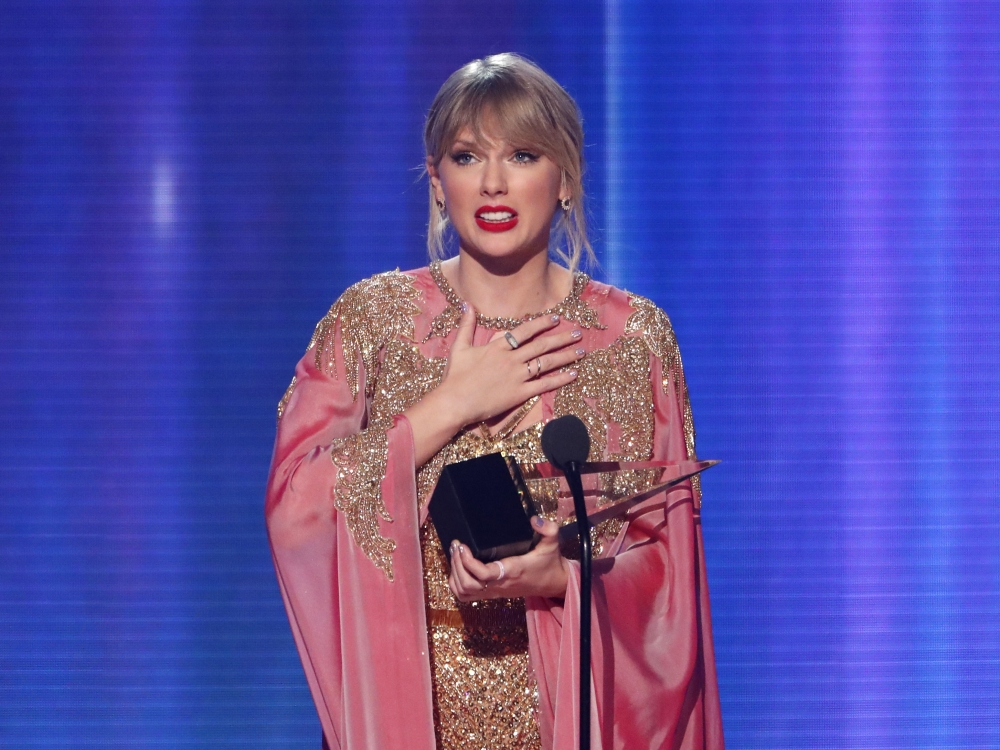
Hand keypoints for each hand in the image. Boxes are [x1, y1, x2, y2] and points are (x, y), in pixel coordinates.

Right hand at [405, 307, 584, 466]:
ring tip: (581, 351)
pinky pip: (544, 384)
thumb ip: (466, 325)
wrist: (455, 402)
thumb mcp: (459, 347)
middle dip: (561, 338)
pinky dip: (560, 379)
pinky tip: (573, 374)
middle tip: (578, 333)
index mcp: (498, 347)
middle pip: (541, 345)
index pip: (524, 331)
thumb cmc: (455, 376)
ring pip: (546, 363)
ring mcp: (517, 376)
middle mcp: (511, 359)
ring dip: (566, 356)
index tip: (556, 318)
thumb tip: (467, 304)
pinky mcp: (520, 393)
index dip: (541, 323)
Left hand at [448, 516, 567, 600]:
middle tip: (456, 546)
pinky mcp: (492, 593)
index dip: (468, 562)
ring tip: (455, 554)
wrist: (552, 583)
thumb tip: (534, 520)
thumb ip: (548, 529)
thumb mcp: (552, 543)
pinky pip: (467, 596)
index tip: (463, 545)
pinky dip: (457, 584)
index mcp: (512, 570)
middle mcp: (500, 584)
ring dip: (455, 573)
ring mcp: (495, 591)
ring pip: (465, 591)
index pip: (484, 574)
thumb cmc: (549, 562)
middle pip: (469, 584)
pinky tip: (457, 568)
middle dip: (457, 565)